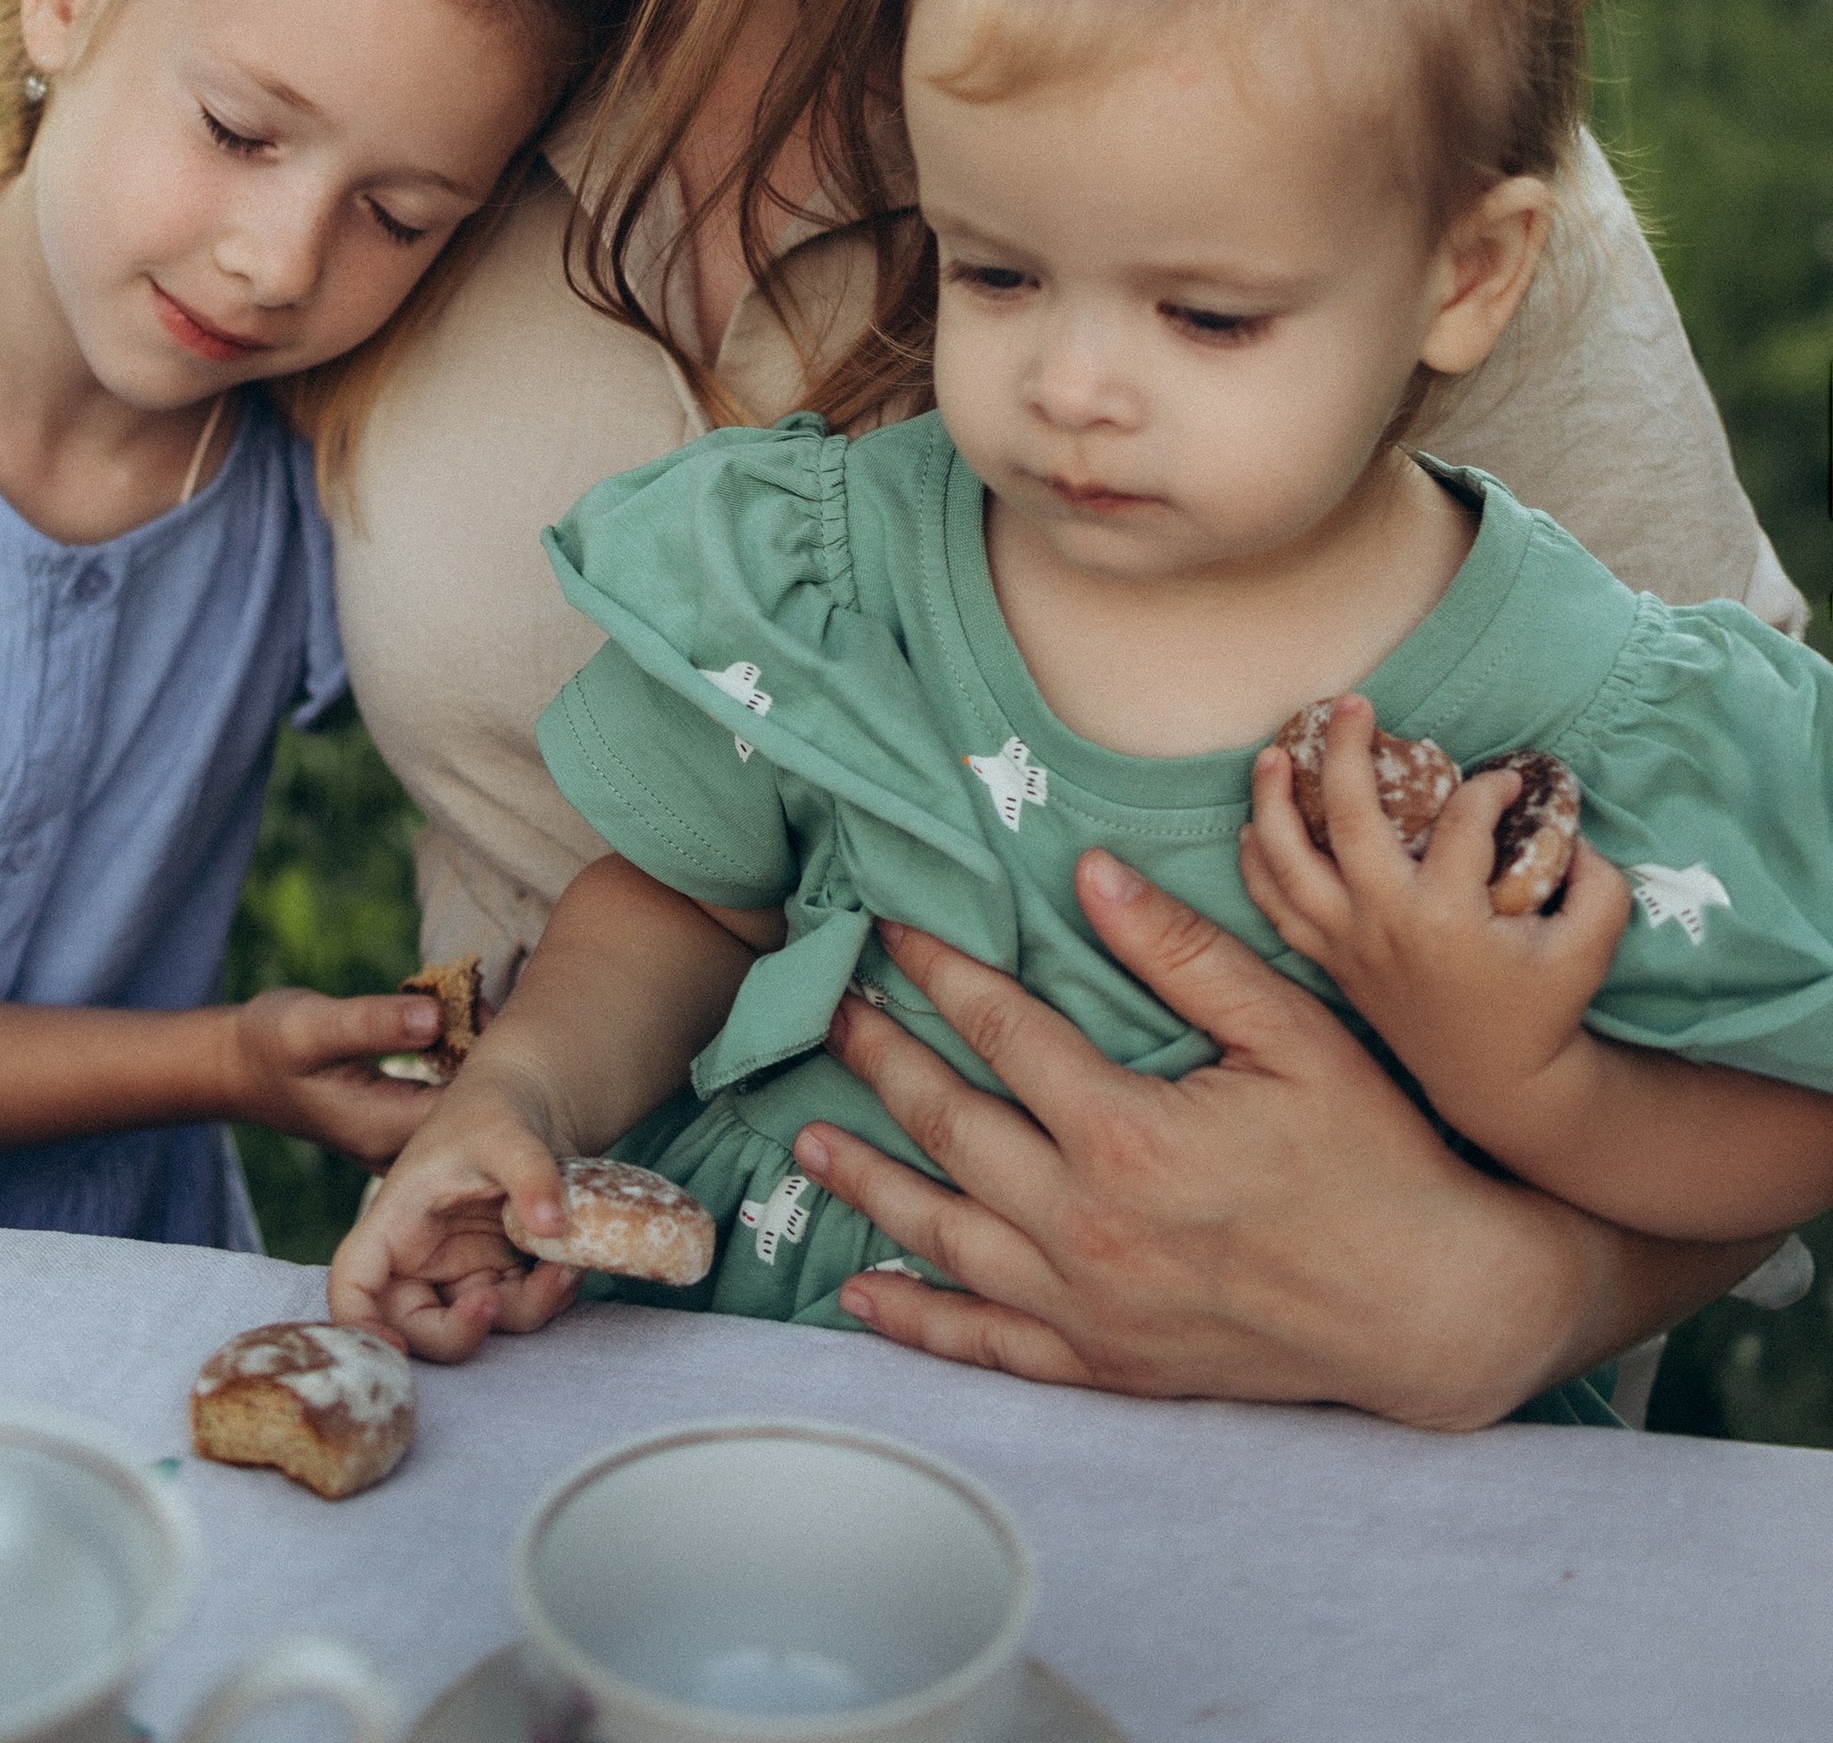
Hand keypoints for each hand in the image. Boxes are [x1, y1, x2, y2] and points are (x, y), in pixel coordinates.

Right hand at [220, 988, 463, 1166]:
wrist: (237, 1069)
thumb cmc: (271, 1043)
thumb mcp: (314, 1025)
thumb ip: (374, 1023)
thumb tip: (438, 1016)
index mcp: (383, 1130)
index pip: (466, 1112)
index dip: (490, 1061)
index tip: (487, 1008)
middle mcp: (395, 1149)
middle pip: (469, 1116)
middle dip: (487, 1056)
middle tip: (482, 999)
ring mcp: (395, 1145)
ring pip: (456, 1110)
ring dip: (470, 1058)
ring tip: (470, 1004)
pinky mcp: (393, 1128)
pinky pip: (440, 1102)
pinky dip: (451, 1063)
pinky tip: (450, 1025)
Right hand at [326, 1063, 583, 1360]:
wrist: (532, 1105)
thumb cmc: (496, 1112)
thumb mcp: (507, 1133)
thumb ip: (529, 1173)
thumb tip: (554, 1227)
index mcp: (396, 1221)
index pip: (353, 1281)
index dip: (358, 1325)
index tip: (395, 1351)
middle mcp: (420, 1258)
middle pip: (412, 1328)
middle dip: (457, 1334)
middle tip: (497, 1303)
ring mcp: (460, 1273)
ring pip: (477, 1328)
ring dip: (525, 1310)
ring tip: (566, 1266)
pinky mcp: (498, 1278)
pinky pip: (517, 1312)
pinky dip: (547, 1299)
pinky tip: (570, 1265)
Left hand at [796, 860, 1650, 1431]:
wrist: (1436, 1307)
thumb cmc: (1374, 1156)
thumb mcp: (1292, 1034)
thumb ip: (1182, 955)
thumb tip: (1088, 874)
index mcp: (1128, 1135)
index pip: (1003, 1032)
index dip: (940, 973)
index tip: (889, 930)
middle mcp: (1089, 1228)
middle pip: (951, 1128)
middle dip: (882, 1062)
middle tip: (827, 1012)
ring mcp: (1092, 1309)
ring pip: (948, 1236)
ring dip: (869, 1185)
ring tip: (803, 1141)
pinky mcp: (1109, 1365)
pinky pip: (990, 1345)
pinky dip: (920, 1322)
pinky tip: (865, 1297)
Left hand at [1240, 698, 1631, 1151]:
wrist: (1498, 1082)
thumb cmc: (1544, 1008)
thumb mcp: (1591, 945)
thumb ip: (1597, 882)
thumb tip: (1569, 829)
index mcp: (1451, 916)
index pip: (1463, 822)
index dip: (1490, 789)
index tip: (1506, 782)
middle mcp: (1388, 923)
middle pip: (1348, 818)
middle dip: (1344, 751)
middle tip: (1351, 702)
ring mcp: (1350, 943)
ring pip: (1289, 862)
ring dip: (1272, 802)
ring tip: (1273, 751)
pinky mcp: (1332, 960)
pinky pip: (1276, 908)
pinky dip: (1255, 866)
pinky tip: (1251, 826)